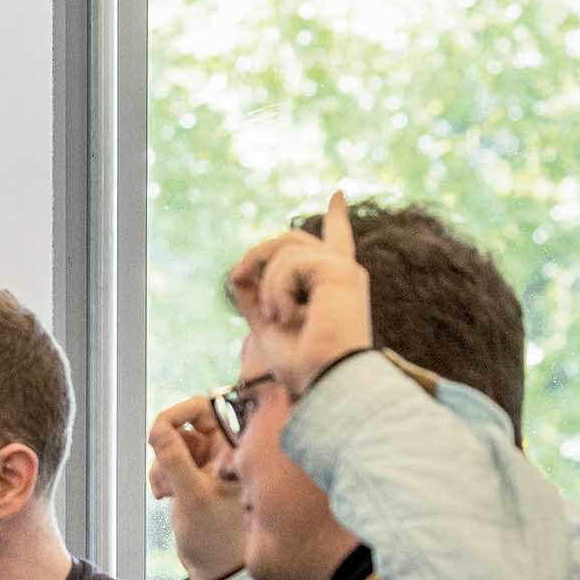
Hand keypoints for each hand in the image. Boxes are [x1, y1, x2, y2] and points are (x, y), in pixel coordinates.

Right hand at [148, 395, 247, 579]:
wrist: (216, 569)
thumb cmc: (217, 538)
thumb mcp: (192, 495)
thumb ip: (174, 458)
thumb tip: (157, 427)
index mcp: (236, 448)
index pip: (206, 408)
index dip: (180, 413)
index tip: (159, 430)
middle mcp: (226, 451)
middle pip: (188, 423)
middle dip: (167, 443)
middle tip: (159, 458)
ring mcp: (211, 464)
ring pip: (176, 444)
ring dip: (162, 463)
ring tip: (165, 491)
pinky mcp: (197, 477)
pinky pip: (172, 462)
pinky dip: (162, 474)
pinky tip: (165, 495)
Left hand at [225, 187, 372, 401]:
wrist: (327, 385)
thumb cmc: (306, 368)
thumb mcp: (268, 329)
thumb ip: (256, 300)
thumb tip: (238, 275)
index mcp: (332, 287)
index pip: (335, 242)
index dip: (337, 218)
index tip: (338, 195)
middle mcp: (342, 273)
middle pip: (291, 239)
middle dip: (258, 255)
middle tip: (237, 276)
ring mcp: (343, 269)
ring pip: (285, 247)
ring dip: (267, 283)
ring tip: (275, 317)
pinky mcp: (339, 270)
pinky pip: (290, 262)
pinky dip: (276, 290)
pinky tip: (287, 316)